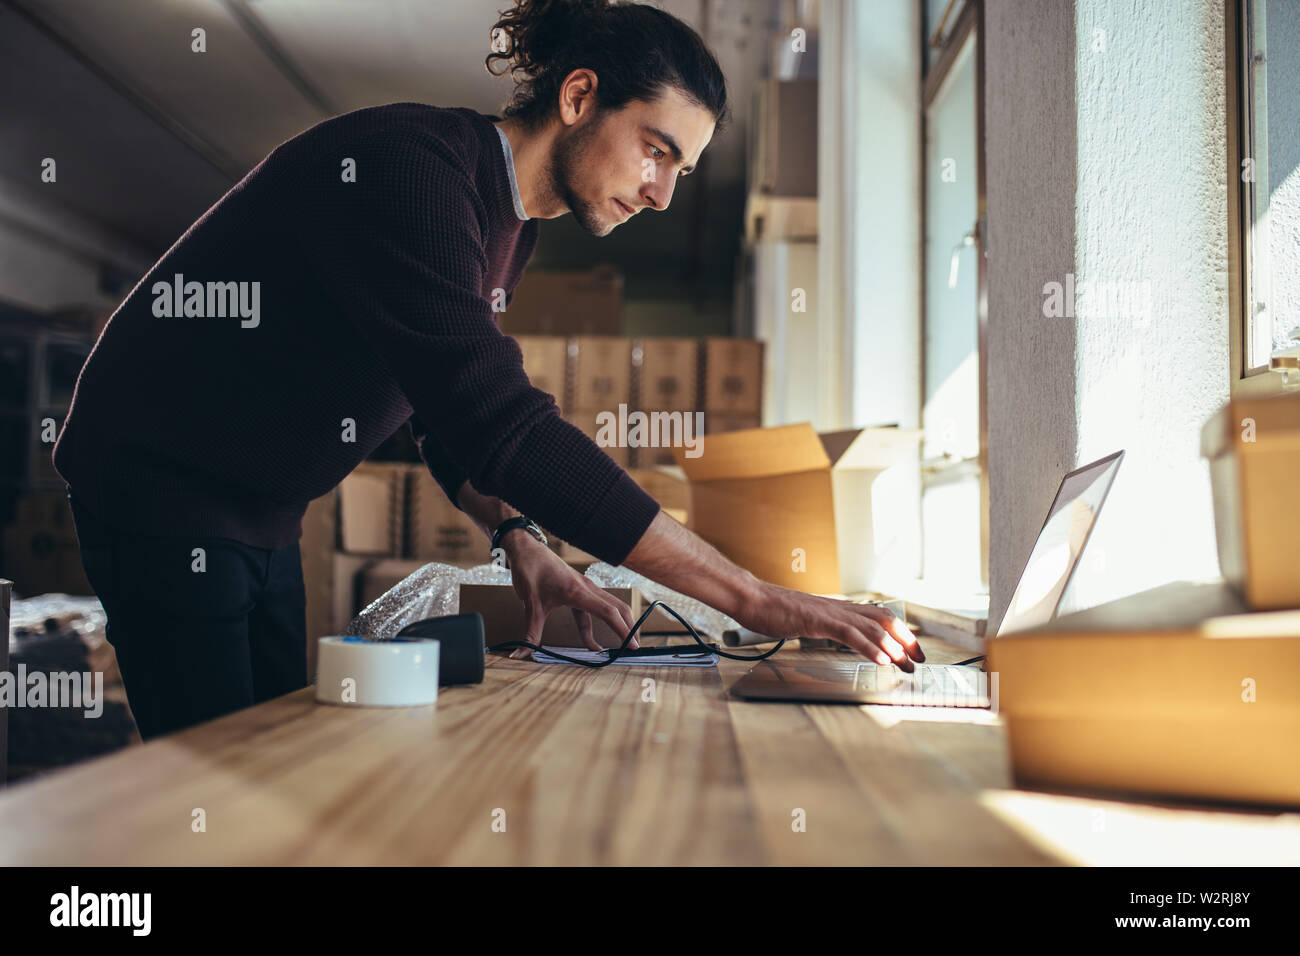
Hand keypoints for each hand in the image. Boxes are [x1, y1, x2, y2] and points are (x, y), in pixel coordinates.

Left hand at [500, 532, 637, 659]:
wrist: (526, 549)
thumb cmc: (530, 570)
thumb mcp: (530, 604)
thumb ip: (530, 633)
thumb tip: (521, 654)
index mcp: (577, 591)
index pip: (608, 612)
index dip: (622, 630)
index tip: (631, 646)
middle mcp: (586, 588)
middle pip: (617, 609)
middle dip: (628, 628)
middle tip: (634, 649)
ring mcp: (584, 588)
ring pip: (609, 607)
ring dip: (617, 625)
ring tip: (620, 645)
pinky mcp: (579, 589)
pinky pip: (594, 609)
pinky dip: (597, 625)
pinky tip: (591, 642)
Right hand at [732, 583, 925, 671]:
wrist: (752, 598)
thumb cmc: (773, 610)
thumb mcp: (805, 620)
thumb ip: (823, 627)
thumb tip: (835, 636)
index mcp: (837, 609)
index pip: (877, 617)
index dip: (898, 633)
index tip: (910, 650)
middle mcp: (839, 608)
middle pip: (883, 620)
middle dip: (905, 640)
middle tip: (918, 659)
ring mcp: (830, 613)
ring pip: (871, 627)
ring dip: (892, 647)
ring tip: (906, 663)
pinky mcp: (818, 620)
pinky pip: (850, 635)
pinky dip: (869, 648)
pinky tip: (881, 660)